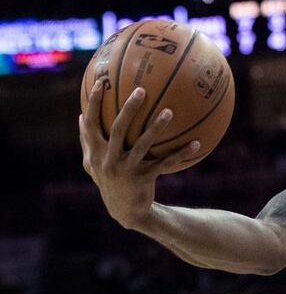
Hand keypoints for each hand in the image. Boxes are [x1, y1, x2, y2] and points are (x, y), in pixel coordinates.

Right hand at [79, 81, 198, 228]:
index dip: (94, 103)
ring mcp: (126, 170)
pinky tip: (196, 143)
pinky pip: (165, 163)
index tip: (101, 82)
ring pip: (143, 145)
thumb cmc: (109, 181)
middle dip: (129, 109)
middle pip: (118, 129)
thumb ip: (87, 142)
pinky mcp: (144, 179)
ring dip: (157, 127)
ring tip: (169, 111)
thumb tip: (80, 115)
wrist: (124, 211)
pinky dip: (181, 153)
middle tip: (141, 90)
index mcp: (95, 152)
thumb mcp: (92, 164)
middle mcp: (108, 160)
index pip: (91, 123)